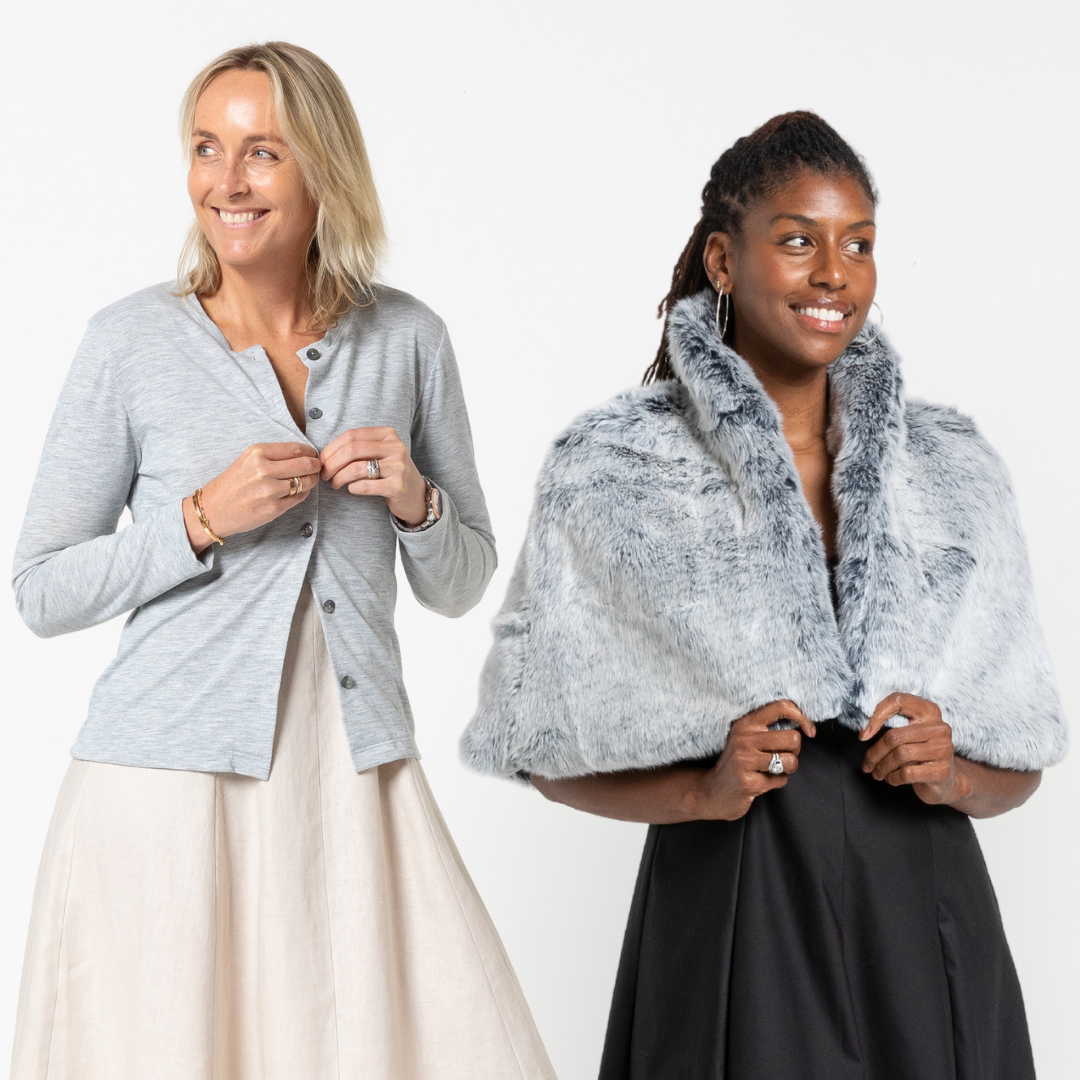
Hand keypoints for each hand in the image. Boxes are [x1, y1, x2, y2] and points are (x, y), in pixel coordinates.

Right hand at [184, 442, 319, 551]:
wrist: (213, 509)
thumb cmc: (233, 483)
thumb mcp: (248, 460)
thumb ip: (274, 456)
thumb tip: (305, 454)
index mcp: (257, 453)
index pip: (297, 449)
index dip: (310, 453)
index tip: (313, 455)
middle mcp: (263, 470)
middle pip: (305, 464)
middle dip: (316, 466)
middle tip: (317, 468)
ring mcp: (269, 490)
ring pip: (305, 482)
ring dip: (311, 481)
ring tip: (308, 480)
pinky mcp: (273, 508)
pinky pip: (299, 498)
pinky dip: (303, 494)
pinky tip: (298, 492)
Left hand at [319, 427, 426, 525]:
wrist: (416, 494)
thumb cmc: (391, 472)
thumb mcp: (380, 453)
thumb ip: (359, 448)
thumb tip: (326, 454)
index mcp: (388, 434)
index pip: (352, 435)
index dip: (332, 448)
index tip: (322, 460)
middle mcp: (395, 447)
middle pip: (352, 450)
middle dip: (332, 463)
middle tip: (324, 474)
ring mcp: (398, 467)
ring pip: (356, 468)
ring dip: (339, 477)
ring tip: (335, 484)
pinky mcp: (397, 486)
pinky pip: (365, 485)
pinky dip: (353, 488)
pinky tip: (351, 489)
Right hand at [690, 700, 815, 820]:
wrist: (714, 790)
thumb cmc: (740, 761)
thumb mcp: (748, 737)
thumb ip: (770, 728)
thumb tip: (806, 726)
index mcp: (746, 722)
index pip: (781, 707)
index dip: (802, 717)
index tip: (809, 730)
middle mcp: (744, 738)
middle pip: (793, 738)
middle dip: (794, 751)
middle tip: (781, 755)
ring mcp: (745, 760)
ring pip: (791, 761)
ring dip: (788, 768)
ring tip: (772, 769)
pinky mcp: (748, 782)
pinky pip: (781, 780)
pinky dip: (776, 783)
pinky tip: (761, 781)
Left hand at [859, 693, 966, 804]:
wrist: (945, 781)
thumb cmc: (919, 754)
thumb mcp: (907, 735)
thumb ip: (891, 726)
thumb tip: (864, 732)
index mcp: (929, 711)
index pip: (898, 701)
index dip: (876, 716)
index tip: (863, 735)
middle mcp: (939, 728)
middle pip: (894, 735)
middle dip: (875, 753)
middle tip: (867, 764)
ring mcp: (944, 749)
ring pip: (900, 755)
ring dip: (882, 767)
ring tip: (877, 773)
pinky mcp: (942, 771)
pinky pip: (907, 773)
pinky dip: (893, 777)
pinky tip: (891, 779)